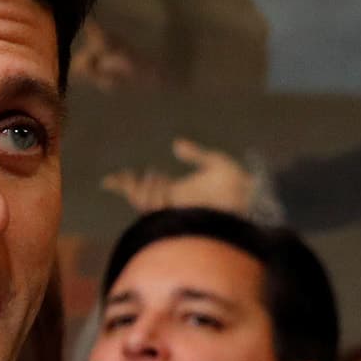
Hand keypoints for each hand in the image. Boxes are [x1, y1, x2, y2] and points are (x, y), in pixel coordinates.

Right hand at [102, 139, 258, 214]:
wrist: (253, 199)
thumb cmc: (238, 183)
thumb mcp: (215, 162)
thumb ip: (195, 154)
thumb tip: (176, 145)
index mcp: (177, 191)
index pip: (144, 190)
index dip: (125, 185)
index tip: (107, 181)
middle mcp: (173, 204)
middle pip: (139, 200)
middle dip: (133, 188)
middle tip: (145, 174)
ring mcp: (177, 211)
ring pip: (145, 206)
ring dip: (145, 190)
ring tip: (156, 175)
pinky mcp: (182, 216)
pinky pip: (157, 210)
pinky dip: (152, 196)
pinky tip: (159, 181)